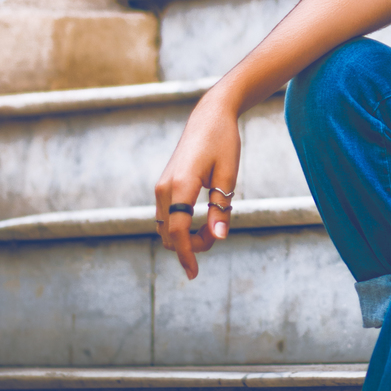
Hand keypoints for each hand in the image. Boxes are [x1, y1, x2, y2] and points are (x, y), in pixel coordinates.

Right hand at [154, 92, 241, 279]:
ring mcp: (161, 186)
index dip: (186, 254)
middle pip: (169, 233)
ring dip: (186, 236)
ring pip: (165, 227)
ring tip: (213, 225)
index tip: (194, 274)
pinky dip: (181, 226)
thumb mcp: (229, 175)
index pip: (177, 230)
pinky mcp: (164, 185)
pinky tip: (202, 221)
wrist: (209, 116)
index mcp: (180, 184)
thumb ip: (221, 207)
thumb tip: (218, 238)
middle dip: (192, 244)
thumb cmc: (223, 142)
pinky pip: (166, 216)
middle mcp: (164, 188)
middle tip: (219, 232)